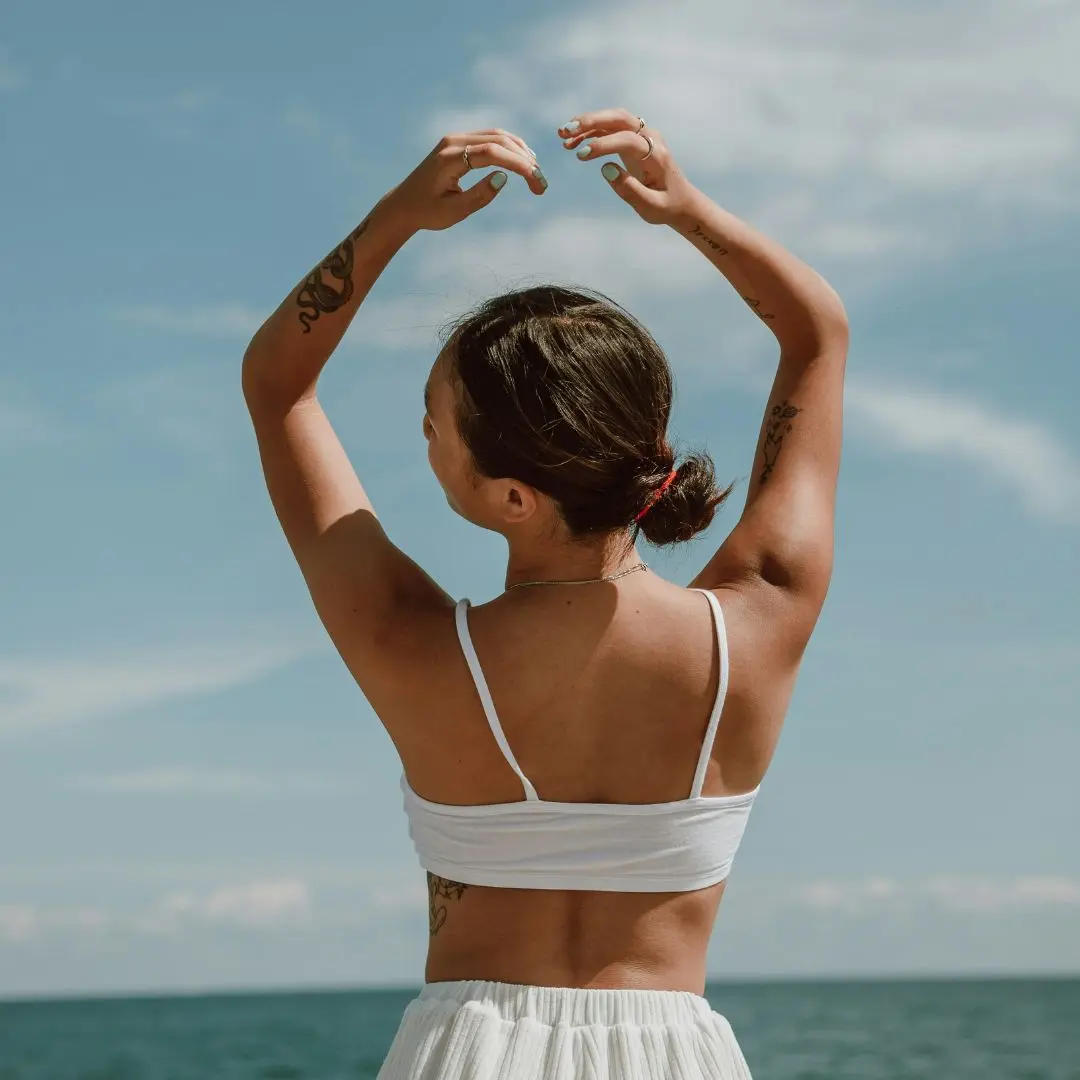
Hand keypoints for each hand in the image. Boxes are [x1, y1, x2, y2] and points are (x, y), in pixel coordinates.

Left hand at [383, 129, 546, 232]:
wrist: (403, 205)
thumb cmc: (427, 212)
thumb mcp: (453, 212)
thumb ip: (479, 196)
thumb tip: (504, 178)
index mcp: (449, 158)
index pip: (492, 152)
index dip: (518, 165)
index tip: (537, 182)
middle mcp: (453, 141)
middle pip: (499, 140)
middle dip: (524, 161)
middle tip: (541, 185)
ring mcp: (456, 139)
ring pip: (497, 136)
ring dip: (520, 153)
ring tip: (535, 176)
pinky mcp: (460, 143)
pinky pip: (490, 139)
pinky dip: (509, 149)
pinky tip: (522, 163)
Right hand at [559, 109, 697, 225]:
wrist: (681, 201)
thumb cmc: (666, 206)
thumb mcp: (650, 207)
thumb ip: (629, 189)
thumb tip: (605, 169)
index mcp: (657, 155)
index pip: (627, 139)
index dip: (603, 145)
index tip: (581, 155)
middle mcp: (650, 139)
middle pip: (619, 118)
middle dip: (591, 121)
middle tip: (565, 130)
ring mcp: (642, 136)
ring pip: (613, 120)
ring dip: (587, 124)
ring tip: (563, 136)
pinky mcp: (633, 140)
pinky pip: (611, 129)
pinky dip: (591, 132)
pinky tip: (573, 142)